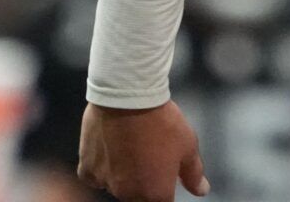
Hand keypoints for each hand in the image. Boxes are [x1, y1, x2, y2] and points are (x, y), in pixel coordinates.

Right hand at [77, 101, 209, 201]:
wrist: (128, 97)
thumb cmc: (161, 121)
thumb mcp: (188, 146)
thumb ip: (193, 173)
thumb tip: (201, 191)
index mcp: (155, 194)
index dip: (165, 188)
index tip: (164, 174)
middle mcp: (128, 194)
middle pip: (138, 197)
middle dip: (145, 182)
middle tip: (149, 153)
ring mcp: (105, 183)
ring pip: (116, 186)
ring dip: (123, 174)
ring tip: (132, 145)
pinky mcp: (87, 170)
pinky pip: (95, 176)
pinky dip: (102, 167)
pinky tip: (111, 149)